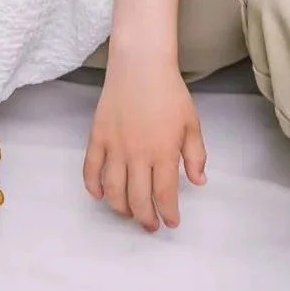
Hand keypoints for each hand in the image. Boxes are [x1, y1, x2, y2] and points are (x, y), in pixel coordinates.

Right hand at [83, 54, 204, 230]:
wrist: (141, 65)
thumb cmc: (170, 92)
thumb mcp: (191, 123)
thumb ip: (196, 155)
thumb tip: (198, 182)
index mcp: (163, 152)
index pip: (164, 195)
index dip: (168, 214)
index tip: (171, 222)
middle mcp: (137, 155)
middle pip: (138, 199)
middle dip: (145, 218)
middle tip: (151, 225)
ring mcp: (114, 147)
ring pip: (113, 191)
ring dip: (121, 209)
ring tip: (129, 214)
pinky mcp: (97, 138)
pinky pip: (91, 170)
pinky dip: (93, 187)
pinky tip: (101, 195)